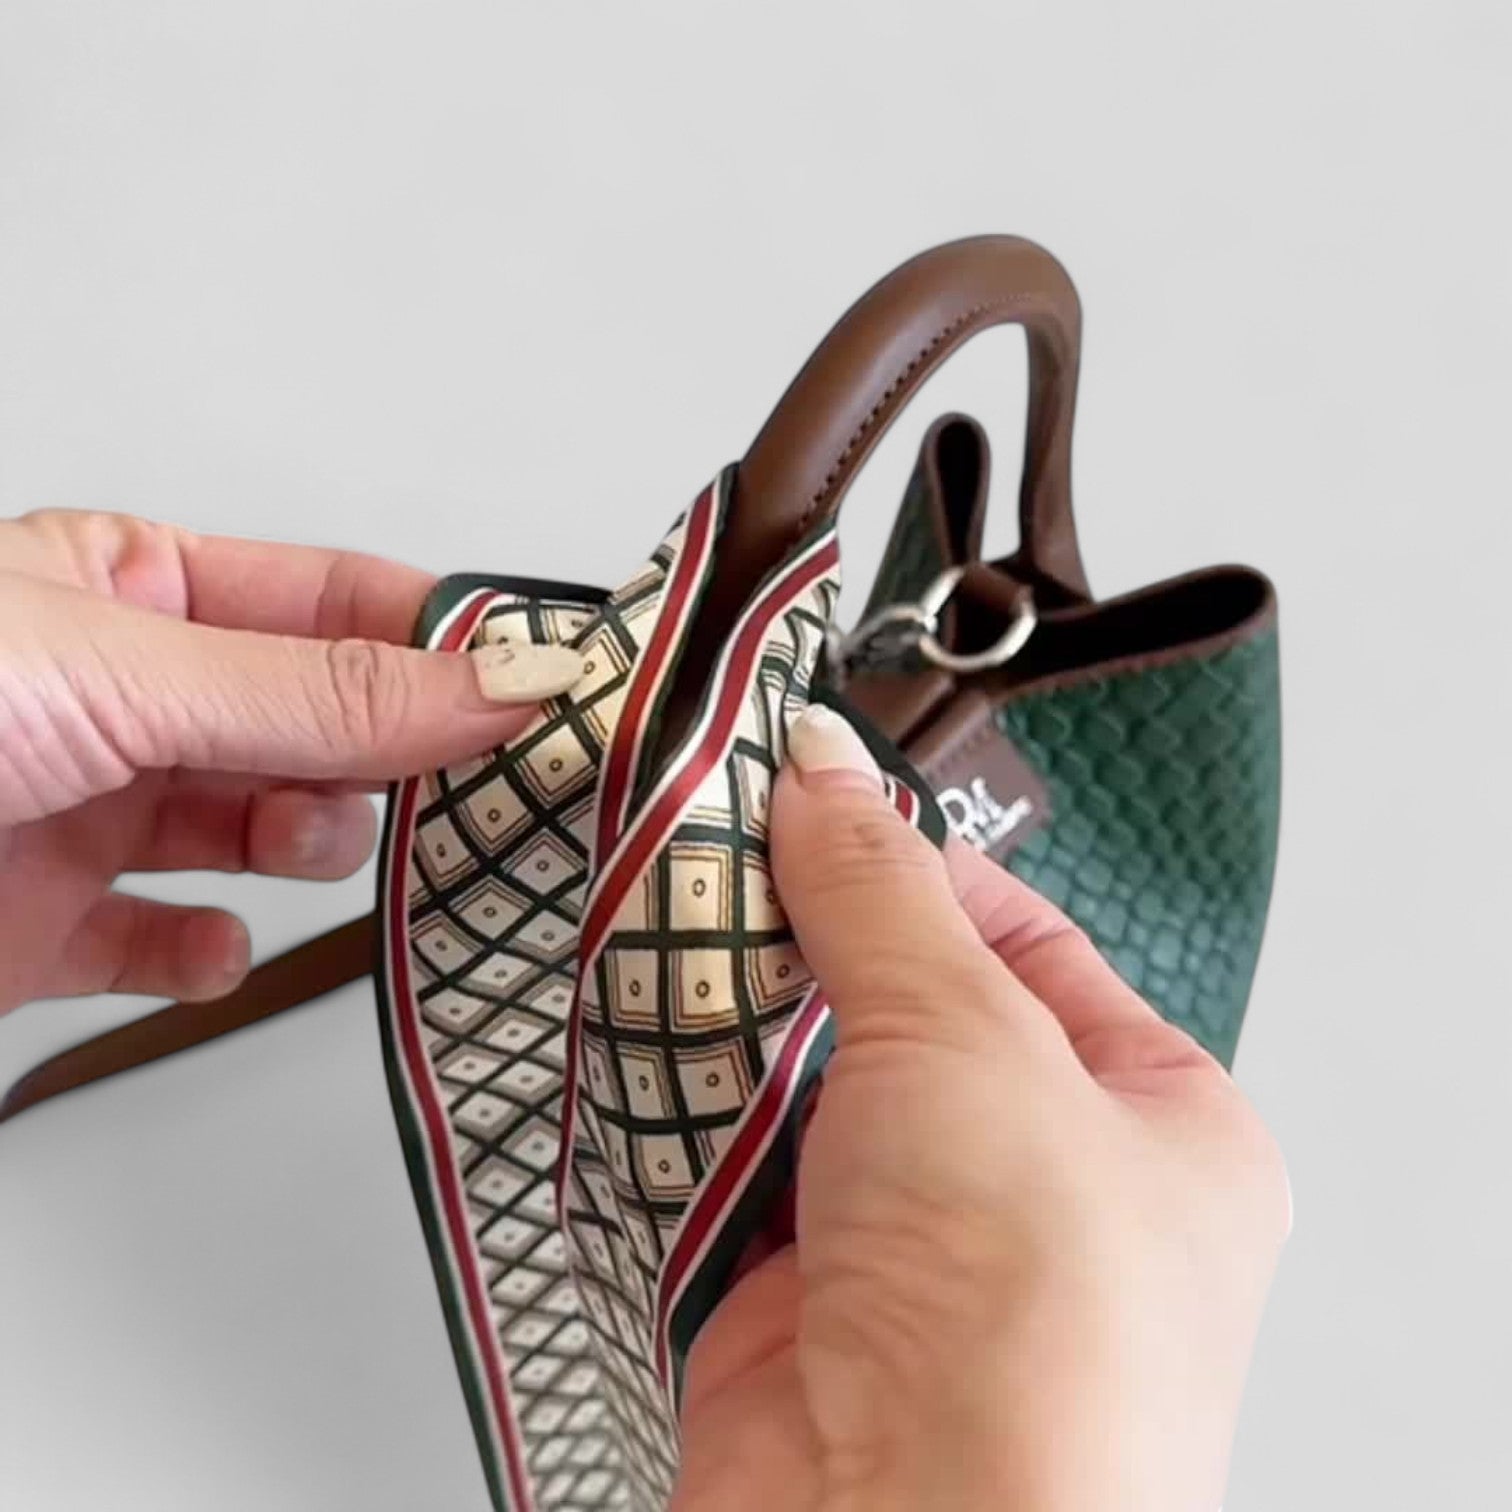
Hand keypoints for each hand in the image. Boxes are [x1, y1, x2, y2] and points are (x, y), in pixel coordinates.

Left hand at [0, 510, 582, 1014]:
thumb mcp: (127, 673)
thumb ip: (319, 694)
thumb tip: (491, 686)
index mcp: (136, 589)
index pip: (334, 601)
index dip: (439, 641)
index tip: (536, 687)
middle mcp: (128, 700)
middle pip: (319, 726)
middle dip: (384, 760)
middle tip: (468, 787)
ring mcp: (93, 814)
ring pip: (264, 832)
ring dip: (301, 846)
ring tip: (293, 844)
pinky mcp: (54, 928)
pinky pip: (172, 945)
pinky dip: (211, 955)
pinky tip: (213, 943)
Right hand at [672, 707, 1289, 1511]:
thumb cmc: (1032, 1326)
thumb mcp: (970, 1039)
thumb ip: (882, 893)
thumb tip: (824, 768)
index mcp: (1152, 1121)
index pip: (1024, 941)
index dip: (917, 867)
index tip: (815, 803)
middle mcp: (1040, 1186)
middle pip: (903, 1007)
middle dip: (812, 941)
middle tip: (720, 854)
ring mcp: (915, 1244)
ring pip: (808, 1082)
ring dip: (740, 1021)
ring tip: (672, 928)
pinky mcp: (801, 1293)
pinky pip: (734, 1160)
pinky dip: (691, 1106)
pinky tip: (652, 1038)